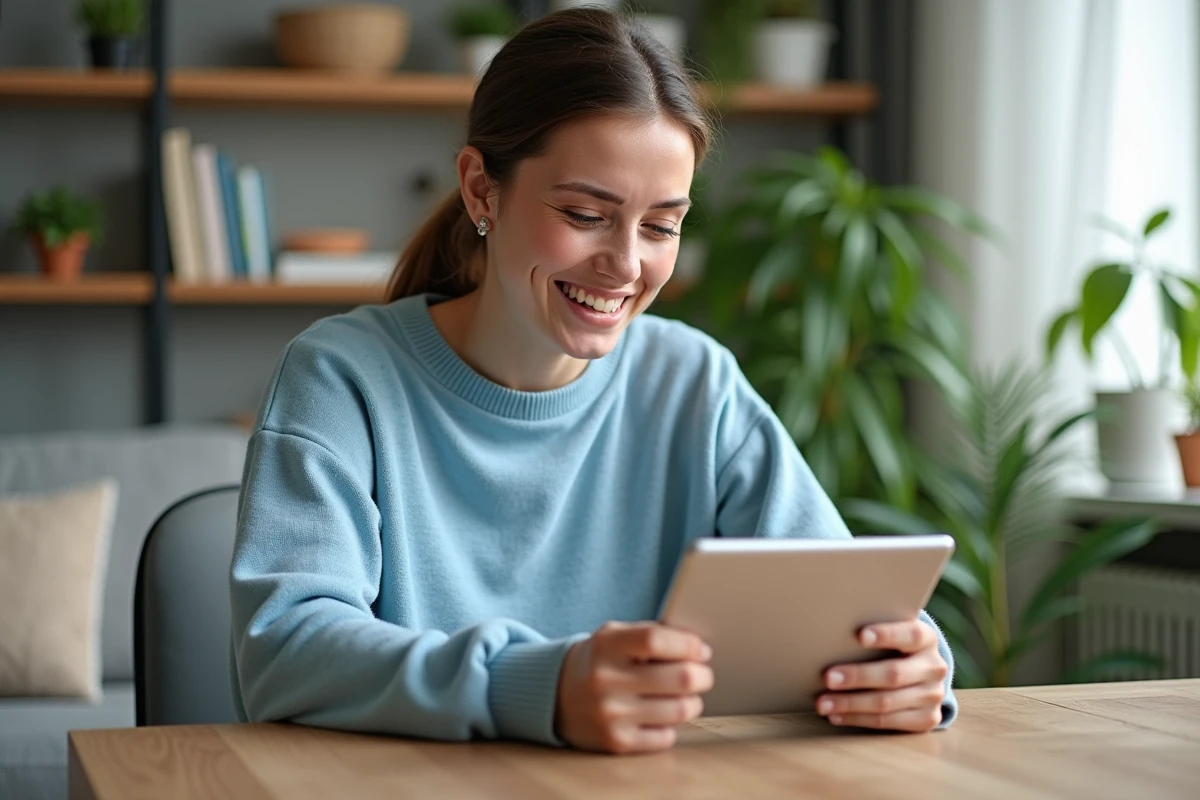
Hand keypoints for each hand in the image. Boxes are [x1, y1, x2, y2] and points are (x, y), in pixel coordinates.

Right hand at [555, 621, 713, 753]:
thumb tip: (697, 647)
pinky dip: (671, 726)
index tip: (701, 650)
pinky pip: (666, 737)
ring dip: (692, 702)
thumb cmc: (598, 661)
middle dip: (702, 675)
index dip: (688, 644)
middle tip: (702, 674)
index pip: (657, 640)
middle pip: (680, 678)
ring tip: (686, 696)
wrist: (555, 695)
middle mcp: (606, 680)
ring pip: (680, 710)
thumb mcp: (614, 636)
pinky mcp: (616, 743)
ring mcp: (611, 715)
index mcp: (606, 646)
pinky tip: (662, 716)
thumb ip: (650, 634)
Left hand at [816, 619, 947, 732]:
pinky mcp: (927, 719)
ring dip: (850, 704)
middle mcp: (934, 667)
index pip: (910, 634)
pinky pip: (887, 722)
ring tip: (823, 703)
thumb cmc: (894, 648)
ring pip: (886, 702)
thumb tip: (831, 631)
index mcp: (927, 639)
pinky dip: (858, 719)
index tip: (860, 635)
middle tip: (827, 678)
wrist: (922, 675)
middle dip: (857, 676)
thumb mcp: (893, 635)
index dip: (886, 635)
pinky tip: (837, 715)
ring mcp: (933, 696)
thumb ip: (873, 633)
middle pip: (893, 674)